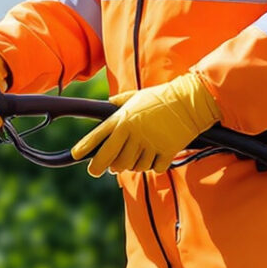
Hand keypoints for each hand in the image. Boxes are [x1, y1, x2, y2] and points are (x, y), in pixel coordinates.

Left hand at [69, 72, 221, 176]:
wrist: (190, 101)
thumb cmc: (162, 97)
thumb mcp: (137, 96)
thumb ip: (121, 102)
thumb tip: (110, 102)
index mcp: (123, 119)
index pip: (98, 135)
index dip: (84, 147)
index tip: (76, 155)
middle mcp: (132, 133)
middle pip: (110, 159)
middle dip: (99, 167)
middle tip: (97, 171)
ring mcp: (149, 144)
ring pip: (132, 166)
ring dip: (131, 165)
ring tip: (135, 156)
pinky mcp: (165, 152)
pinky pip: (154, 167)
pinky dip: (154, 165)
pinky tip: (156, 156)